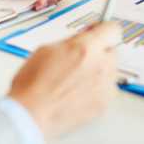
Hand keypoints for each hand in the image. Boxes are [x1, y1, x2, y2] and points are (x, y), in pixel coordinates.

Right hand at [9, 21, 120, 138]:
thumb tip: (85, 36)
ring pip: (110, 71)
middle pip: (112, 50)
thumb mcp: (48, 48)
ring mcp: (104, 87)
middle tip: (80, 59)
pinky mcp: (104, 104)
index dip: (103, 29)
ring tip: (75, 80)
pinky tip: (77, 92)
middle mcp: (101, 66)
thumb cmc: (33, 85)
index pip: (112, 29)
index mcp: (87, 48)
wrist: (30, 114)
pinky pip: (106, 89)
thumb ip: (73, 40)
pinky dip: (96, 89)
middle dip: (99, 52)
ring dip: (99, 71)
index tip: (97, 32)